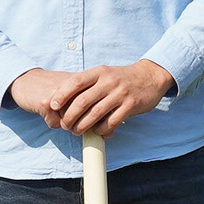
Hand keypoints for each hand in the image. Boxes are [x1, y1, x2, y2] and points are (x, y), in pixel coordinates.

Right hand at [5, 67, 94, 125]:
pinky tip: (46, 112)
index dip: (96, 120)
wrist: (25, 78)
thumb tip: (108, 134)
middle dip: (80, 125)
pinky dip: (51, 122)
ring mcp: (61, 95)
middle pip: (86, 116)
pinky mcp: (47, 103)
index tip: (92, 124)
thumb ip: (90, 106)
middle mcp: (75, 87)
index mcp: (85, 82)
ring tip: (56, 113)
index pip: (99, 107)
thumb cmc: (52, 87)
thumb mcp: (73, 90)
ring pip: (71, 122)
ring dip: (64, 124)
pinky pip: (56, 123)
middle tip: (71, 122)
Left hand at [51, 60, 172, 137]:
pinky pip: (112, 121)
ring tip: (77, 131)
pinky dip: (101, 129)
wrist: (151, 76)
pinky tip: (97, 131)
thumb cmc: (122, 78)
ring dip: (83, 126)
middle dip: (70, 116)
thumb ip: (88, 84)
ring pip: (95, 114)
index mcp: (99, 72)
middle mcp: (109, 81)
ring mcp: (120, 94)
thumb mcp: (105, 73)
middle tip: (65, 125)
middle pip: (82, 101)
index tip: (53, 106)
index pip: (75, 81)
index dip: (62, 94)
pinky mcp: (131, 105)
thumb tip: (64, 99)